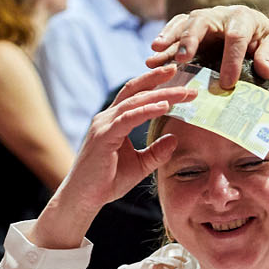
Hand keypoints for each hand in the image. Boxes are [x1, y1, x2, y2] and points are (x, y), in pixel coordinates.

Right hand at [30, 65, 196, 249]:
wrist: (85, 198)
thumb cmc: (107, 182)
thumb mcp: (140, 165)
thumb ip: (157, 152)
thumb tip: (175, 138)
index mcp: (114, 120)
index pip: (136, 94)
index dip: (155, 83)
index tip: (176, 75)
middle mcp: (107, 117)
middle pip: (136, 91)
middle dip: (160, 80)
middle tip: (182, 70)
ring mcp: (103, 125)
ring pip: (135, 102)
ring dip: (161, 94)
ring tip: (183, 92)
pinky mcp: (103, 136)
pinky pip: (128, 118)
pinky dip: (147, 111)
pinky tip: (164, 106)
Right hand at [148, 5, 268, 86]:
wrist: (251, 29)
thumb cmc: (261, 39)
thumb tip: (264, 70)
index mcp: (243, 18)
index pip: (236, 37)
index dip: (232, 60)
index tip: (228, 83)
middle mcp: (219, 14)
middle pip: (202, 22)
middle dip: (191, 40)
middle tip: (182, 58)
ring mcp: (203, 18)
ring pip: (184, 24)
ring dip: (169, 38)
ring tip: (156, 52)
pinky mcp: (191, 25)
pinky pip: (175, 28)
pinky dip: (164, 39)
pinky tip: (154, 53)